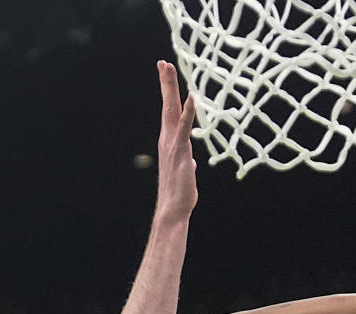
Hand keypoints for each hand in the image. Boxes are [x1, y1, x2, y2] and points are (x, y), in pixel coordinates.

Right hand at [155, 61, 196, 220]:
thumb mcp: (185, 174)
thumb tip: (191, 163)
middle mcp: (167, 139)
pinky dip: (188, 111)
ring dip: (171, 88)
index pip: (168, 112)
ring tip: (169, 69)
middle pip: (167, 105)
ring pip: (172, 110)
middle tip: (164, 62)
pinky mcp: (181, 151)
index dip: (168, 93)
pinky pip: (184, 127)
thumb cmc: (179, 194)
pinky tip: (191, 97)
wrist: (173, 208)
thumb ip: (187, 163)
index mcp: (169, 143)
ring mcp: (173, 144)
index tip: (165, 74)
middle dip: (166, 83)